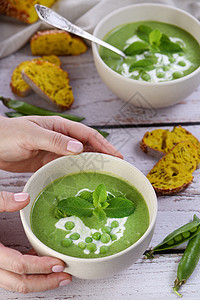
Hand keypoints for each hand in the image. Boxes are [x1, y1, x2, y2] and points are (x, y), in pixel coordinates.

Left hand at [0, 115, 122, 171]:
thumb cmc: (7, 134)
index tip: (116, 155)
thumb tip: (79, 148)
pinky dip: (76, 172)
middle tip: (116, 167)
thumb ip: (54, 140)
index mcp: (58, 126)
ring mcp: (54, 151)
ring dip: (91, 165)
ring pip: (78, 157)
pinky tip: (82, 179)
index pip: (87, 134)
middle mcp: (60, 138)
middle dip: (102, 155)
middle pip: (86, 146)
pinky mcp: (47, 162)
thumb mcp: (31, 134)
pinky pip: (65, 167)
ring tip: (104, 175)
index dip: (103, 144)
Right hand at [0, 193, 71, 292]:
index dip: (41, 267)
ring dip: (39, 281)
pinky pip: (10, 276)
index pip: (19, 266)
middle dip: (45, 282)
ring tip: (58, 275)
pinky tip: (39, 263)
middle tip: (65, 276)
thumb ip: (3, 201)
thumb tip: (25, 197)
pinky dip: (27, 274)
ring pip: (15, 284)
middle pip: (20, 284)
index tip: (59, 263)